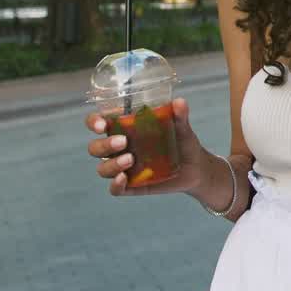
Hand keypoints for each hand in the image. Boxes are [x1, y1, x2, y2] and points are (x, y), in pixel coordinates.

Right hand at [84, 98, 208, 196]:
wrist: (196, 168)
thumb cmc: (182, 142)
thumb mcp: (182, 128)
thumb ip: (179, 116)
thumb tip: (180, 102)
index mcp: (124, 129)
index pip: (99, 123)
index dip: (93, 122)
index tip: (102, 124)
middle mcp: (119, 149)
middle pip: (95, 148)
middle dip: (104, 145)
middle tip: (124, 141)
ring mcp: (123, 168)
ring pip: (103, 168)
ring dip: (112, 164)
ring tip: (131, 159)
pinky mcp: (132, 185)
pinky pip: (115, 189)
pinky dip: (115, 185)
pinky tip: (124, 179)